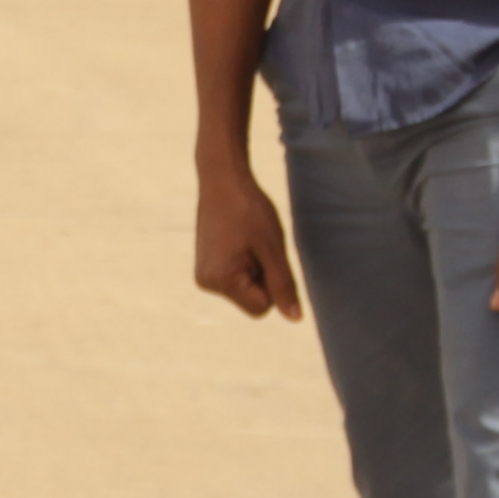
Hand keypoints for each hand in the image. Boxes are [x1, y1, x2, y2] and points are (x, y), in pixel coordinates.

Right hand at [194, 156, 302, 322]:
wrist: (222, 178)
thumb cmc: (249, 209)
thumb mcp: (273, 248)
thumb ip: (283, 285)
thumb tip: (295, 318)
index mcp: (220, 280)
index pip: (263, 307)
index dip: (273, 282)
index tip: (264, 252)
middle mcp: (206, 283)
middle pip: (254, 300)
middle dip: (263, 276)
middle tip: (256, 243)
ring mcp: (203, 275)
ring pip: (246, 289)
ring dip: (255, 268)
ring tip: (247, 239)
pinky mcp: (205, 266)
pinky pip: (236, 278)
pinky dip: (244, 263)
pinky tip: (239, 239)